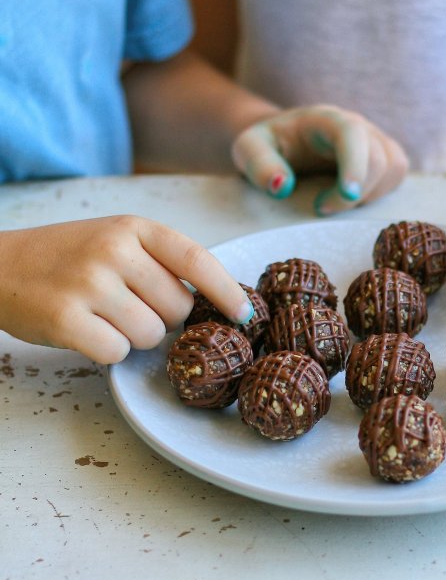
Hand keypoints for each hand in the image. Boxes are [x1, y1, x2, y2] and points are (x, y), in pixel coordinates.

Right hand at [0, 216, 252, 364]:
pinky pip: (117, 352)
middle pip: (178, 308)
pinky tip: (86, 330)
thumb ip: (161, 261)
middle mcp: (114, 250)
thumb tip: (216, 300)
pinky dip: (108, 350)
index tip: (245, 315)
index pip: (196, 260)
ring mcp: (89, 283)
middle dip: (163, 317)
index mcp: (134, 227)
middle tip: (129, 305)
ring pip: (151, 334)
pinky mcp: (66, 319)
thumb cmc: (67, 257)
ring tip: (104, 315)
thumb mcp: (116, 239)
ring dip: (135, 336)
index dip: (227, 291)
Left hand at [231, 104, 408, 214]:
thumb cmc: (268, 145)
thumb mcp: (249, 149)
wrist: (283, 140)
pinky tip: (352, 200)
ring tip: (336, 202)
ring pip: (394, 167)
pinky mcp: (383, 155)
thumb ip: (259, 165)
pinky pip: (397, 174)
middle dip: (357, 192)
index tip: (348, 197)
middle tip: (321, 208)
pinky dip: (381, 192)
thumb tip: (282, 187)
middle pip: (379, 157)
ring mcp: (374, 139)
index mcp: (326, 119)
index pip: (352, 134)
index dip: (356, 165)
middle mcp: (357, 125)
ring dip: (370, 194)